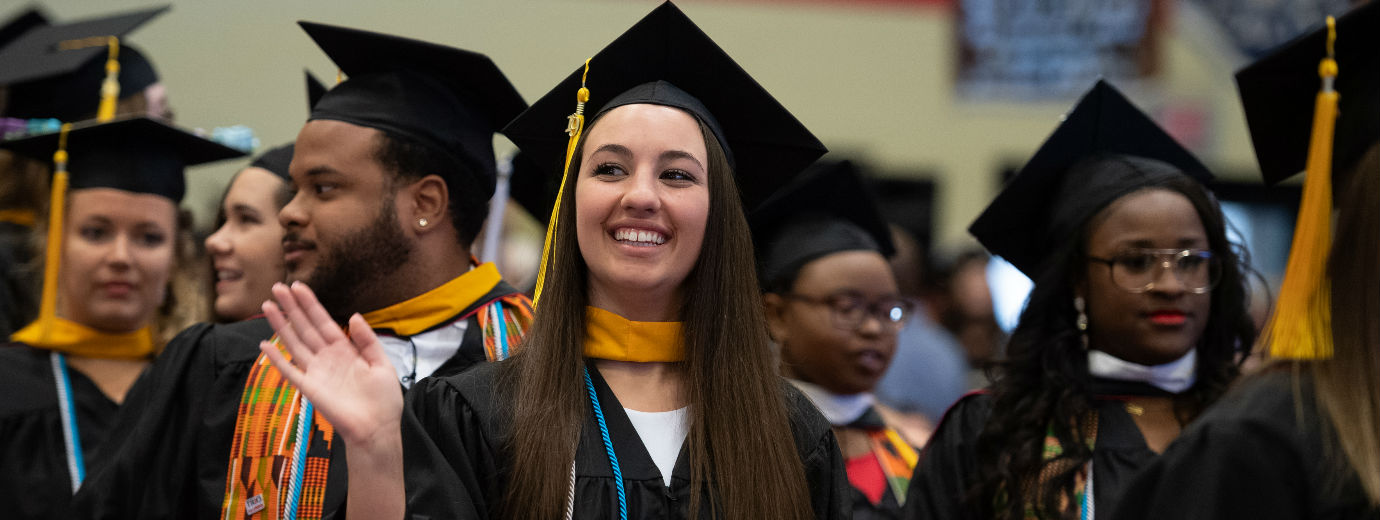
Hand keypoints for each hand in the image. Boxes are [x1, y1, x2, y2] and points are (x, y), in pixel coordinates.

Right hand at [260, 282, 402, 446]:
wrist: (378, 429)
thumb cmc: (384, 400)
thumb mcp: (382, 364)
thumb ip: (367, 340)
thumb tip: (354, 315)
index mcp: (345, 350)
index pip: (324, 322)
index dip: (311, 304)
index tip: (298, 286)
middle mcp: (327, 358)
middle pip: (305, 327)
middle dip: (292, 308)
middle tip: (277, 287)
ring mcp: (317, 372)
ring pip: (294, 343)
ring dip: (280, 325)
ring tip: (267, 306)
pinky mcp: (310, 389)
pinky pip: (290, 371)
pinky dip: (277, 359)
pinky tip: (264, 345)